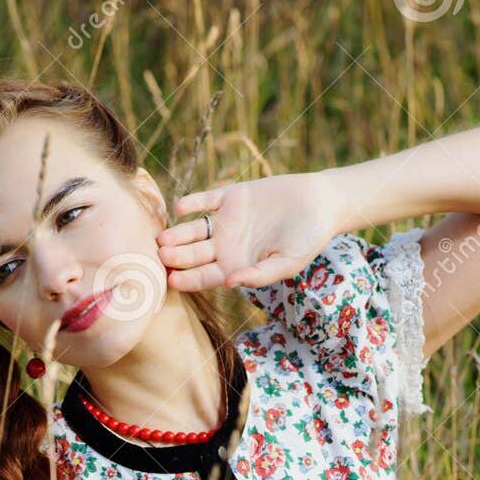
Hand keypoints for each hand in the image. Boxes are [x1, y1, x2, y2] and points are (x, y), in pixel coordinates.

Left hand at [156, 170, 342, 293]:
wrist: (319, 203)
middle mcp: (226, 246)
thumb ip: (259, 274)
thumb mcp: (286, 262)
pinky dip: (192, 203)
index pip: (205, 277)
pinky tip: (181, 208)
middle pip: (193, 255)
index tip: (172, 281)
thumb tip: (230, 283)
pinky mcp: (230, 196)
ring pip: (194, 230)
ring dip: (178, 233)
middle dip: (176, 257)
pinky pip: (205, 200)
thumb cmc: (308, 240)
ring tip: (163, 237)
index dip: (188, 280)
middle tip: (160, 257)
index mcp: (237, 266)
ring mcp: (226, 221)